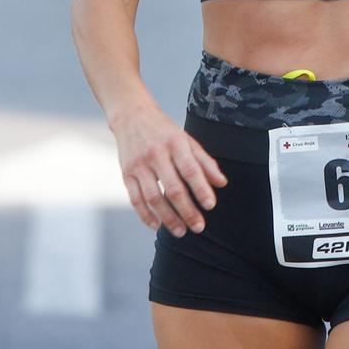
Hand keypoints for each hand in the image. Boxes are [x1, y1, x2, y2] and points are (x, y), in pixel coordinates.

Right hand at [109, 102, 226, 235]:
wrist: (132, 116)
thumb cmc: (165, 132)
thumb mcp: (187, 140)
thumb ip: (205, 162)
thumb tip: (222, 184)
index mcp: (175, 143)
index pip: (190, 170)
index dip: (201, 189)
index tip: (210, 206)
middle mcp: (156, 154)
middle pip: (173, 188)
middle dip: (187, 210)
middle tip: (199, 227)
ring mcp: (139, 165)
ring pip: (153, 197)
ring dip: (168, 218)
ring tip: (181, 232)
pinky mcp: (126, 174)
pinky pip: (135, 199)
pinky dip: (145, 215)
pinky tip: (156, 226)